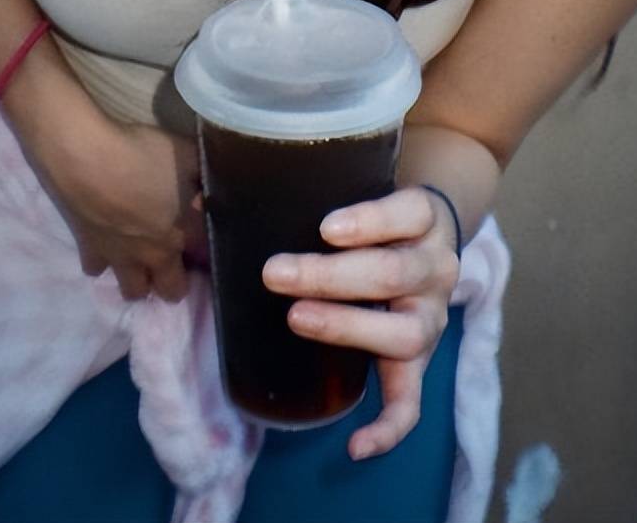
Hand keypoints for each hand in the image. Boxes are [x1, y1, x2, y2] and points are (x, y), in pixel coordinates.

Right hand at [26, 99, 205, 302]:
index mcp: (183, 232)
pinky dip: (103, 261)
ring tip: (140, 260)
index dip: (209, 253)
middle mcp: (154, 255)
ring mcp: (120, 257)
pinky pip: (97, 269)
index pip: (206, 259)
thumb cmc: (142, 153)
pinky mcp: (88, 251)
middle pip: (170, 290)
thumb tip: (212, 182)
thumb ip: (202, 172)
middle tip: (174, 263)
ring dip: (140, 280)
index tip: (208, 242)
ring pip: (134, 290)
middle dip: (175, 283)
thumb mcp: (186, 152)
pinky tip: (106, 243)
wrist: (86, 158)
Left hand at [261, 186, 460, 459]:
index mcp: (424, 218)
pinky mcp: (420, 362)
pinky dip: (388, 427)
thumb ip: (298, 193)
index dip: (370, 220)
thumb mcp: (356, 191)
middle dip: (330, 276)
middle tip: (275, 274)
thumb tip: (199, 204)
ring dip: (346, 328)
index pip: (408, 211)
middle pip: (394, 272)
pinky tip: (354, 446)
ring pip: (404, 333)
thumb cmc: (373, 217)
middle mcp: (437, 267)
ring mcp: (432, 318)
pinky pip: (412, 402)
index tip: (324, 228)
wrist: (425, 242)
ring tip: (297, 320)